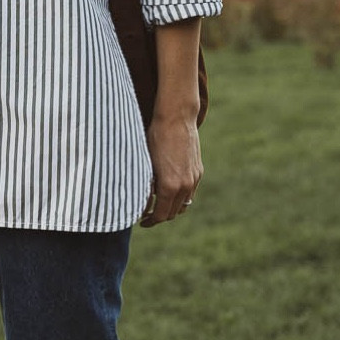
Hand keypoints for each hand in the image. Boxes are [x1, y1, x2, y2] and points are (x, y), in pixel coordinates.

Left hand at [139, 112, 201, 227]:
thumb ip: (146, 186)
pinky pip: (190, 192)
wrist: (177, 118)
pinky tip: (169, 190)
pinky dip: (180, 196)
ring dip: (171, 207)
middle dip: (159, 216)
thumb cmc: (155, 138)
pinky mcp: (198, 171)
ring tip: (158, 204)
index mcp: (169, 186)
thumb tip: (141, 201)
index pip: (160, 215)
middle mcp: (185, 185)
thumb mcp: (146, 164)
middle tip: (146, 214)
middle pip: (172, 212)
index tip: (141, 221)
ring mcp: (194, 178)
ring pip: (183, 204)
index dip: (150, 221)